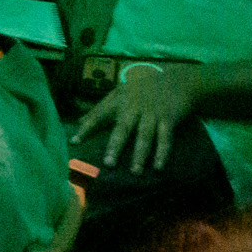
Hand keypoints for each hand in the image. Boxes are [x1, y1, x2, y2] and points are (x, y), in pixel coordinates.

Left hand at [70, 62, 201, 177]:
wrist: (177, 80)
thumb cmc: (142, 89)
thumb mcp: (119, 93)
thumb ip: (100, 107)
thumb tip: (79, 121)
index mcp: (119, 100)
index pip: (99, 114)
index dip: (87, 127)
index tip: (74, 142)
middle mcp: (134, 107)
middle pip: (123, 128)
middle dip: (115, 146)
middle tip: (108, 164)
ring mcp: (152, 113)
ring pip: (145, 135)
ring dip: (140, 154)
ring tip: (135, 172)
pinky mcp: (169, 118)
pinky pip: (165, 138)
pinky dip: (162, 152)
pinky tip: (158, 167)